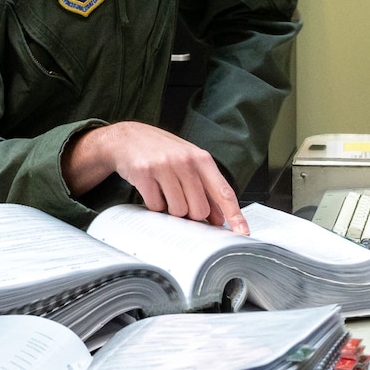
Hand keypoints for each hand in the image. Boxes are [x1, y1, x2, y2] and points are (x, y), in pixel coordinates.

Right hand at [63, 122, 248, 234]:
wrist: (127, 138)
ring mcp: (164, 166)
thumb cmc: (161, 151)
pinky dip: (154, 204)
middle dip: (191, 214)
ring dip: (170, 209)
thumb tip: (218, 217)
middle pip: (199, 210)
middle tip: (180, 200)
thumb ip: (205, 187)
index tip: (242, 231)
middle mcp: (185, 161)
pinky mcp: (144, 174)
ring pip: (178, 210)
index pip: (223, 192)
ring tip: (164, 191)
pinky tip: (151, 188)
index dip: (234, 215)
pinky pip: (156, 206)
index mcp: (200, 158)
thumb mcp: (188, 162)